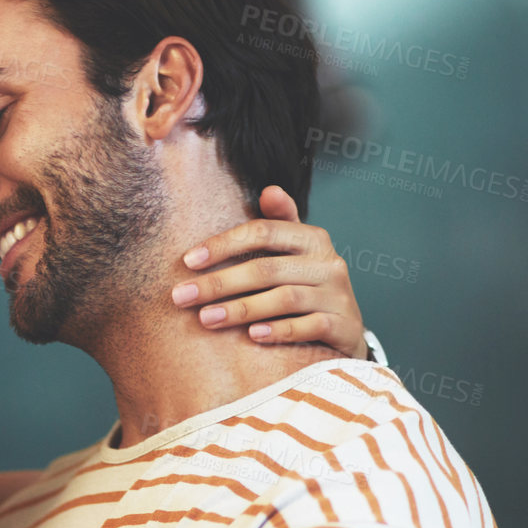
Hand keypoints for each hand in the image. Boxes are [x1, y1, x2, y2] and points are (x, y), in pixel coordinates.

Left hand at [173, 185, 366, 356]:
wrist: (346, 331)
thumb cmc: (308, 287)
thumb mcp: (297, 254)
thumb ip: (280, 224)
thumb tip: (267, 190)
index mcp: (312, 238)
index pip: (263, 232)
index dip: (223, 245)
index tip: (187, 261)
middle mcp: (328, 263)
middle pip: (266, 269)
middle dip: (219, 283)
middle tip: (181, 296)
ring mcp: (337, 295)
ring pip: (284, 298)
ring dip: (241, 309)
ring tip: (206, 319)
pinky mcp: (343, 326)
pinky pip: (309, 327)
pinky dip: (280, 331)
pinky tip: (252, 337)